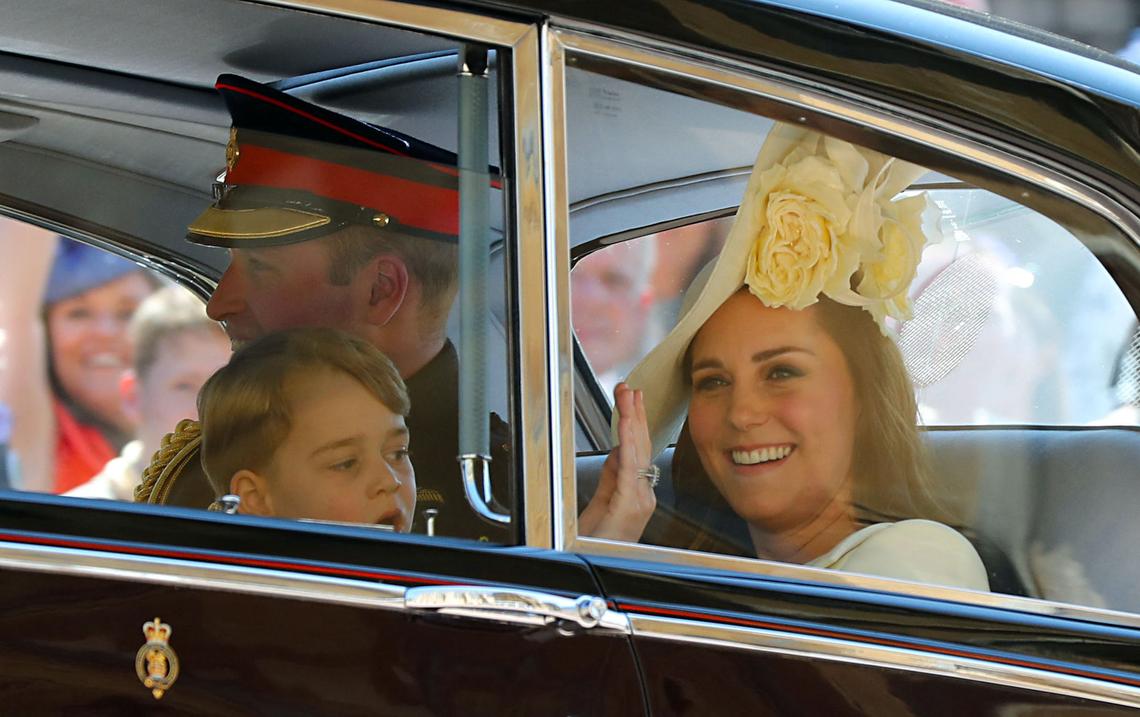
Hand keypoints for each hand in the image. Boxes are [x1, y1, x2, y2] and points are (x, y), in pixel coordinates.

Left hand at [579, 382, 656, 541]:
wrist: (591, 567)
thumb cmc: (596, 544)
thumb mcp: (602, 504)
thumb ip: (611, 477)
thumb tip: (616, 451)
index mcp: (638, 495)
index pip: (639, 452)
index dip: (636, 424)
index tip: (632, 401)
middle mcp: (644, 496)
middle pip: (641, 447)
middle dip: (636, 415)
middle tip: (630, 388)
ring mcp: (639, 500)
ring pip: (637, 452)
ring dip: (632, 421)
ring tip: (629, 397)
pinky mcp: (628, 504)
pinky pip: (629, 467)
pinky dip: (628, 443)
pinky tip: (627, 426)